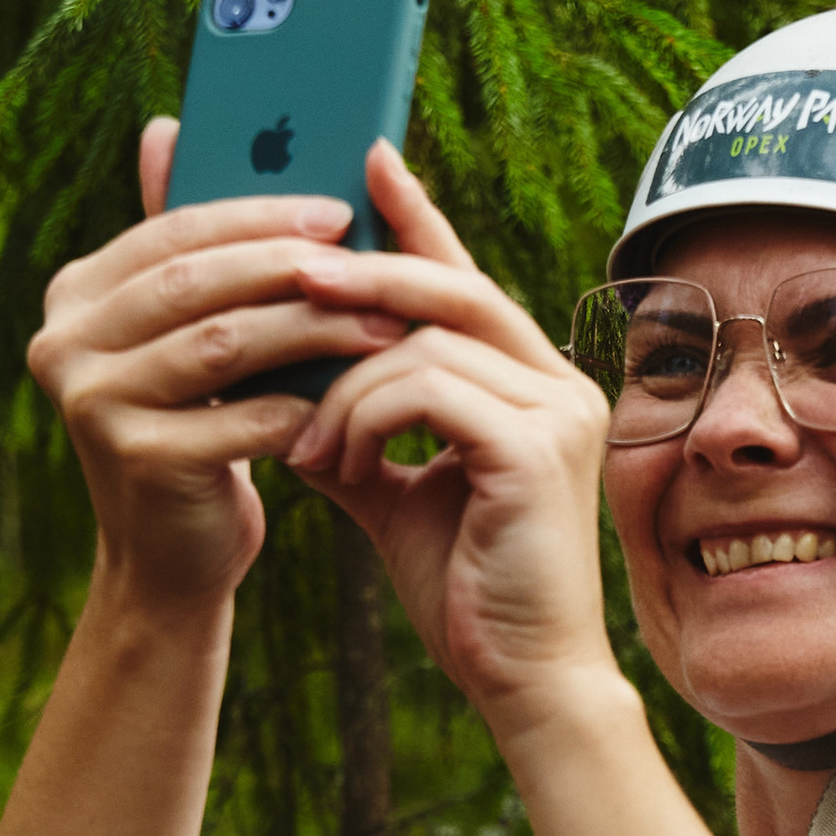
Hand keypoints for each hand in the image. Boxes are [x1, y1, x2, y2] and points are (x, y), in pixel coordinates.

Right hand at [27, 119, 408, 614]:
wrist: (172, 558)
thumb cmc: (197, 428)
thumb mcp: (184, 333)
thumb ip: (179, 241)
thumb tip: (164, 126)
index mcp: (75, 295)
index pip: (173, 233)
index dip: (257, 215)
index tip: (339, 210)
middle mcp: (64, 343)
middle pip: (195, 282)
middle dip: (290, 264)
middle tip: (368, 257)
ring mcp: (92, 404)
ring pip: (223, 344)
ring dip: (313, 329)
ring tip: (383, 323)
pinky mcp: (136, 462)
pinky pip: (239, 419)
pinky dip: (301, 406)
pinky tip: (352, 400)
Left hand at [281, 141, 623, 741]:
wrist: (519, 679)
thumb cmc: (462, 589)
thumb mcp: (387, 488)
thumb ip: (348, 424)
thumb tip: (279, 374)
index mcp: (528, 385)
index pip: (463, 280)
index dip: (415, 216)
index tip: (363, 156)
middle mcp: (556, 382)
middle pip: (448, 288)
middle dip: (361, 274)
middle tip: (287, 275)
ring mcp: (557, 410)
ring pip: (422, 343)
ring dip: (342, 388)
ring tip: (307, 447)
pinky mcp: (538, 449)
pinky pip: (427, 390)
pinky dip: (363, 418)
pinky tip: (335, 466)